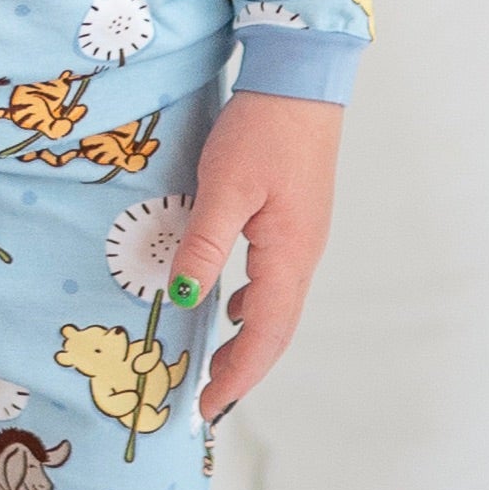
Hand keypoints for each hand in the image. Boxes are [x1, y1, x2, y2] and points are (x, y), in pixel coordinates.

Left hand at [172, 89, 341, 419]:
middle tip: (206, 400)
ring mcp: (303, 240)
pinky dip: (251, 307)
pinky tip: (228, 305)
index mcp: (288, 256)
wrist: (299, 82)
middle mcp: (303, 256)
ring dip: (247, 342)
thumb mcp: (224, 186)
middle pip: (276, 331)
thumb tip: (185, 299)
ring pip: (277, 308)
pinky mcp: (295, 222)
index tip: (206, 408)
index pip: (264, 335)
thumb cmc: (262, 130)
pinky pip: (275, 282)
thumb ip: (205, 245)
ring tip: (214, 364)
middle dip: (242, 369)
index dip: (236, 376)